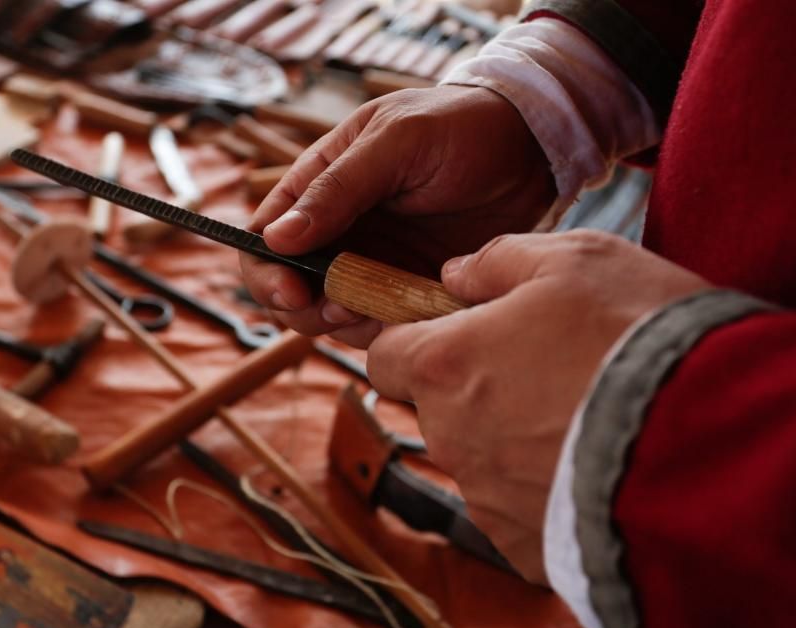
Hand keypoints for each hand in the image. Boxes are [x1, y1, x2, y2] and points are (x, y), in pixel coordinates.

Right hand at [241, 85, 555, 347]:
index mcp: (318, 186)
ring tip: (379, 309)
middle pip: (288, 288)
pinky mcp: (406, 290)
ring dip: (343, 325)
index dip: (266, 272)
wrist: (531, 150)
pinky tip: (411, 316)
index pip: (263, 238)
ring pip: (329, 316)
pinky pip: (379, 326)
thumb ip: (337, 188)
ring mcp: (370, 264)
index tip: (293, 291)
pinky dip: (386, 333)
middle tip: (341, 309)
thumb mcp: (396, 142)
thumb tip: (277, 238)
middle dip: (303, 310)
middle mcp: (337, 230)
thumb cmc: (459, 127)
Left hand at [367, 230, 710, 582]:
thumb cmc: (639, 335)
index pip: (384, 356)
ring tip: (590, 417)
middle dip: (476, 387)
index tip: (451, 331)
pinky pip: (522, 510)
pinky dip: (548, 488)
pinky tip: (600, 466)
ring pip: (481, 458)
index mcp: (446, 366)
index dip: (411, 340)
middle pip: (436, 408)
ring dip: (516, 438)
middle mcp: (451, 439)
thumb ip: (499, 260)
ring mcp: (488, 500)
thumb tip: (455, 275)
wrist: (715, 443)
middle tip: (548, 367)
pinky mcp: (528, 548)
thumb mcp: (576, 258)